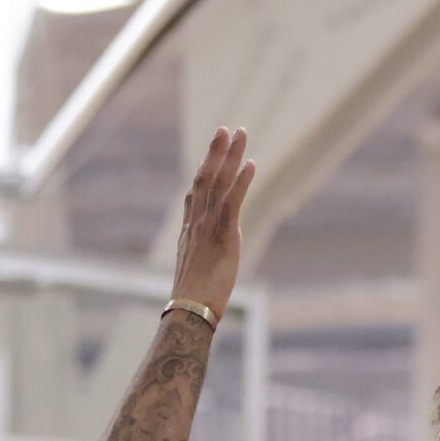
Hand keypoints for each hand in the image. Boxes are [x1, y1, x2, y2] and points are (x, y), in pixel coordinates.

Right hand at [170, 126, 255, 320]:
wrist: (190, 311)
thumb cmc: (193, 302)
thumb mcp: (193, 276)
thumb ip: (199, 263)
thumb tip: (201, 270)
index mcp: (188, 233)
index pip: (194, 195)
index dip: (202, 173)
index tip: (209, 156)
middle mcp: (196, 224)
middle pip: (204, 179)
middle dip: (215, 152)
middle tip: (225, 129)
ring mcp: (208, 227)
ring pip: (218, 183)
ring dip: (230, 156)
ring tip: (240, 133)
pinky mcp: (223, 235)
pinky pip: (232, 201)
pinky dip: (242, 181)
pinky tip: (251, 164)